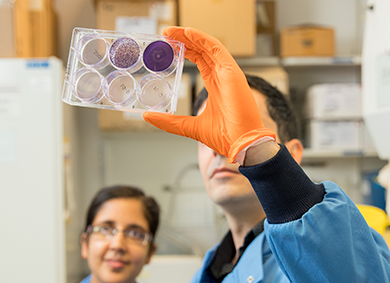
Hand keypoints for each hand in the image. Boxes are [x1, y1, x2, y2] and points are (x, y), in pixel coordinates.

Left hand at [143, 27, 275, 163]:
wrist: (241, 144)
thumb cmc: (224, 137)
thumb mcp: (187, 127)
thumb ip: (168, 122)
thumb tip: (148, 116)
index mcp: (215, 86)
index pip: (198, 60)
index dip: (184, 51)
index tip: (167, 47)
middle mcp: (221, 76)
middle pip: (201, 50)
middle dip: (183, 40)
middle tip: (165, 34)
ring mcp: (228, 73)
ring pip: (207, 46)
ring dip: (189, 36)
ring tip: (171, 31)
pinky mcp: (232, 72)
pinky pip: (216, 49)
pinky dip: (202, 38)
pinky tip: (188, 33)